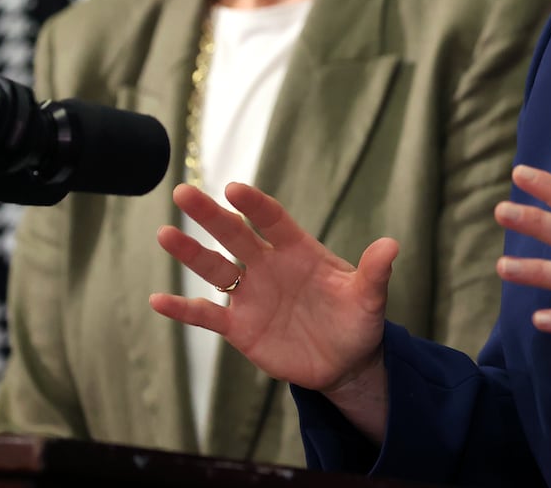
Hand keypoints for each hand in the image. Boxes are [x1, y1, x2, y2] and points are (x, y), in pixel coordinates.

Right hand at [150, 182, 396, 398]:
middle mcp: (268, 266)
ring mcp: (251, 294)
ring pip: (214, 268)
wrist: (345, 361)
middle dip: (209, 215)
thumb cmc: (357, 320)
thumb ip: (375, 272)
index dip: (254, 204)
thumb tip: (392, 245)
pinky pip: (206, 315)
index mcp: (298, 250)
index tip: (234, 188)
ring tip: (164, 234)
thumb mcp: (369, 298)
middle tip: (183, 193)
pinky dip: (183, 309)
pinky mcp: (239, 326)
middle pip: (234, 234)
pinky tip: (158, 300)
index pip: (272, 220)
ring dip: (190, 253)